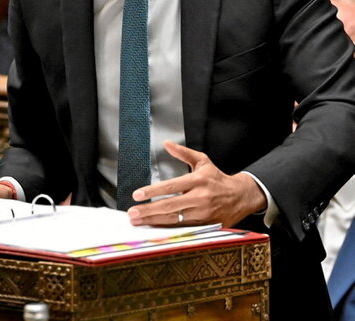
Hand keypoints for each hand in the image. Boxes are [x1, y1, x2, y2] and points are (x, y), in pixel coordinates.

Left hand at [127, 141, 266, 227]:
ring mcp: (203, 214)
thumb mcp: (203, 162)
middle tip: (132, 213)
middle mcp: (200, 198)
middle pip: (170, 206)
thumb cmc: (217, 179)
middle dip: (149, 211)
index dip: (153, 191)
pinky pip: (183, 229)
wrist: (241, 197)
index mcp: (198, 181)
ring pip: (175, 220)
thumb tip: (167, 143)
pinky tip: (154, 228)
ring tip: (137, 221)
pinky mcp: (206, 226)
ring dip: (154, 222)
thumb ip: (183, 153)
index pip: (171, 187)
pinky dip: (167, 229)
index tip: (137, 194)